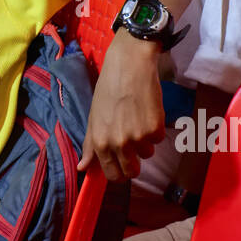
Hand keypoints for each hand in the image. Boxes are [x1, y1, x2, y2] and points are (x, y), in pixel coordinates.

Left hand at [80, 31, 164, 181]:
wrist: (129, 66)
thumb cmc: (109, 89)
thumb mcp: (94, 116)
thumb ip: (90, 145)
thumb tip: (83, 168)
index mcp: (100, 142)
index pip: (113, 175)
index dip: (118, 173)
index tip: (122, 166)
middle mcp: (119, 143)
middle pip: (132, 171)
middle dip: (134, 162)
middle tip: (133, 143)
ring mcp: (138, 138)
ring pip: (147, 154)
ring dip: (144, 141)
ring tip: (137, 117)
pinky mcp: (155, 129)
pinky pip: (158, 140)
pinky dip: (155, 129)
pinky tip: (146, 110)